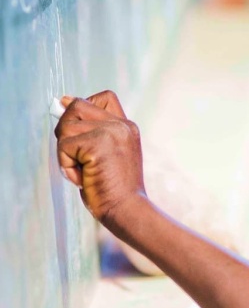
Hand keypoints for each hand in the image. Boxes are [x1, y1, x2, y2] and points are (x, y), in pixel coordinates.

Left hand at [55, 90, 145, 226]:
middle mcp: (122, 125)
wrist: (127, 210)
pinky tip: (83, 178)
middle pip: (77, 106)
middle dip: (68, 131)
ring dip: (66, 153)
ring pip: (66, 126)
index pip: (104, 97)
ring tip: (84, 171)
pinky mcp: (98, 145)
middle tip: (80, 158)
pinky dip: (66, 165)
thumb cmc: (113, 188)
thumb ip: (90, 129)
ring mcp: (111, 133)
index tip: (83, 134)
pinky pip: (64, 146)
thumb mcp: (106, 153)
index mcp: (127, 127)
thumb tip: (62, 100)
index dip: (86, 108)